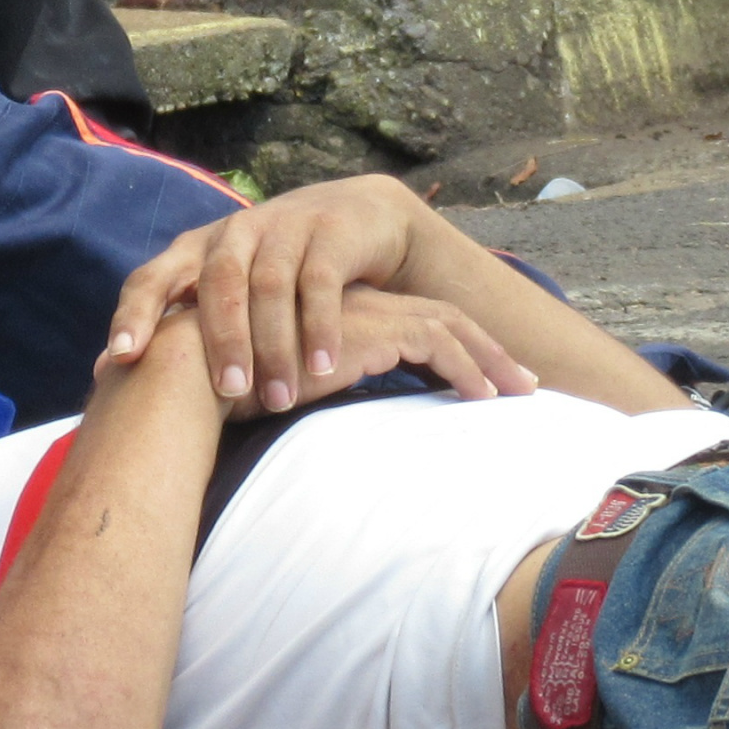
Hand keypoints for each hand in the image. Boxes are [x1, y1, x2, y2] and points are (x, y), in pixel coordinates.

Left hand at [100, 174, 430, 410]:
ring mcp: (283, 228)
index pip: (152, 277)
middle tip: (230, 391)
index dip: (135, 314)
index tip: (121, 357)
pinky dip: (319, 327)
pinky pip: (319, 283)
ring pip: (269, 285)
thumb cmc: (277, 273)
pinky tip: (321, 366)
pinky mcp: (328, 234)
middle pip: (217, 282)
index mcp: (197, 249)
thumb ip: (181, 324)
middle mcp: (234, 232)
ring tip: (280, 398)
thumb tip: (104, 373)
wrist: (358, 220)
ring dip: (273, 344)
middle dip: (221, 339)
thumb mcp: (227, 289)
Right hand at [253, 286, 533, 414]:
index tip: (485, 381)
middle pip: (445, 319)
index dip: (456, 349)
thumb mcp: (293, 384)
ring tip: (519, 393)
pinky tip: (484, 398)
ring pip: (451, 327)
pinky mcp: (372, 330)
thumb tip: (347, 424)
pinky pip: (439, 345)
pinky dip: (467, 369)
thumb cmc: (234, 386)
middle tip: (524, 384)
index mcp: (345, 310)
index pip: (416, 322)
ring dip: (490, 362)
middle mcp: (362, 304)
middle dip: (489, 352)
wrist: (204, 369)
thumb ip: (322, 387)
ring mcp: (369, 312)